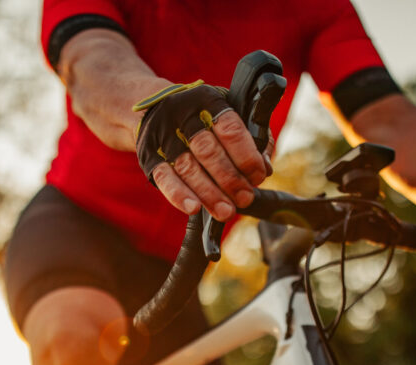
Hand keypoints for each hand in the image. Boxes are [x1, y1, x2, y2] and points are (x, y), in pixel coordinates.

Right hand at [133, 82, 269, 221]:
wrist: (152, 110)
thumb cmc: (201, 118)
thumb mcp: (227, 114)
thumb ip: (252, 138)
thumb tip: (265, 167)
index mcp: (208, 101)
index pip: (230, 129)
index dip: (246, 155)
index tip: (258, 176)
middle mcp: (183, 115)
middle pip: (209, 151)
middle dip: (230, 179)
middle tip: (245, 198)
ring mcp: (163, 136)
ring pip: (188, 168)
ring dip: (209, 194)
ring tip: (226, 212)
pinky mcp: (149, 156)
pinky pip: (164, 178)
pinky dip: (178, 195)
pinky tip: (193, 209)